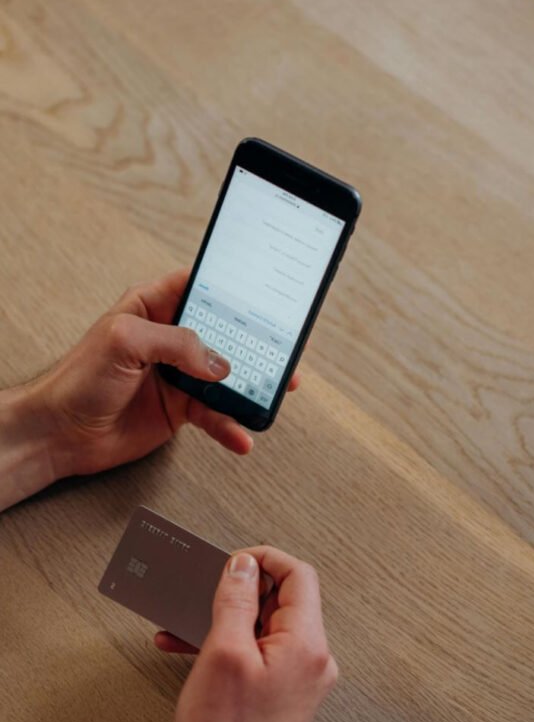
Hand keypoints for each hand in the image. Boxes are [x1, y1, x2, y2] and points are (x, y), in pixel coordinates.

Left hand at [34, 269, 299, 478]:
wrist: (61, 433)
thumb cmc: (78, 378)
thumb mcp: (124, 341)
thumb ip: (176, 344)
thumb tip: (218, 363)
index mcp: (153, 306)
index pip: (200, 286)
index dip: (230, 288)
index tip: (262, 293)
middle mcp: (169, 338)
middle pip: (223, 333)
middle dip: (255, 341)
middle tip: (284, 348)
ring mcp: (178, 375)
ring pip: (226, 376)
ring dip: (251, 387)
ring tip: (275, 394)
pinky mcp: (180, 409)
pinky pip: (215, 414)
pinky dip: (230, 425)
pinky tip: (240, 435)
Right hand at [156, 548, 337, 721]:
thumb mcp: (223, 651)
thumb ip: (237, 599)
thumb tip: (244, 565)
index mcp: (307, 643)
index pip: (298, 575)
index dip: (264, 559)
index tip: (232, 561)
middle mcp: (312, 659)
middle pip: (282, 600)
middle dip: (239, 591)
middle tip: (205, 591)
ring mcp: (299, 679)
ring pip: (265, 627)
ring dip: (226, 619)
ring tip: (187, 622)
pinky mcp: (283, 695)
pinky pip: (259, 653)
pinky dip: (230, 646)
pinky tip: (192, 649)